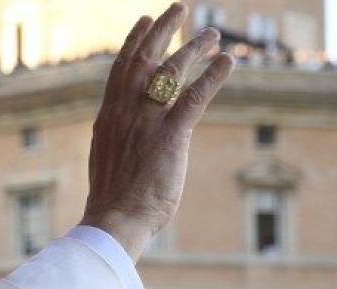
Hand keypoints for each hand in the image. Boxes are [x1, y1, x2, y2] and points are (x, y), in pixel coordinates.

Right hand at [80, 2, 234, 260]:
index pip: (120, 68)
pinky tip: (228, 62)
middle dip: (164, 30)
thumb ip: (118, 137)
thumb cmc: (112, 201)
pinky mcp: (170, 136)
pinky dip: (213, 76)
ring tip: (214, 34)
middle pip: (145, 58)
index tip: (145, 21)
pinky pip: (195, 97)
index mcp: (108, 117)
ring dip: (194, 48)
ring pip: (171, 72)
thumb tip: (124, 136)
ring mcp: (146, 122)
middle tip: (181, 10)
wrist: (113, 220)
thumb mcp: (108, 159)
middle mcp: (125, 112)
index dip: (134, 41)